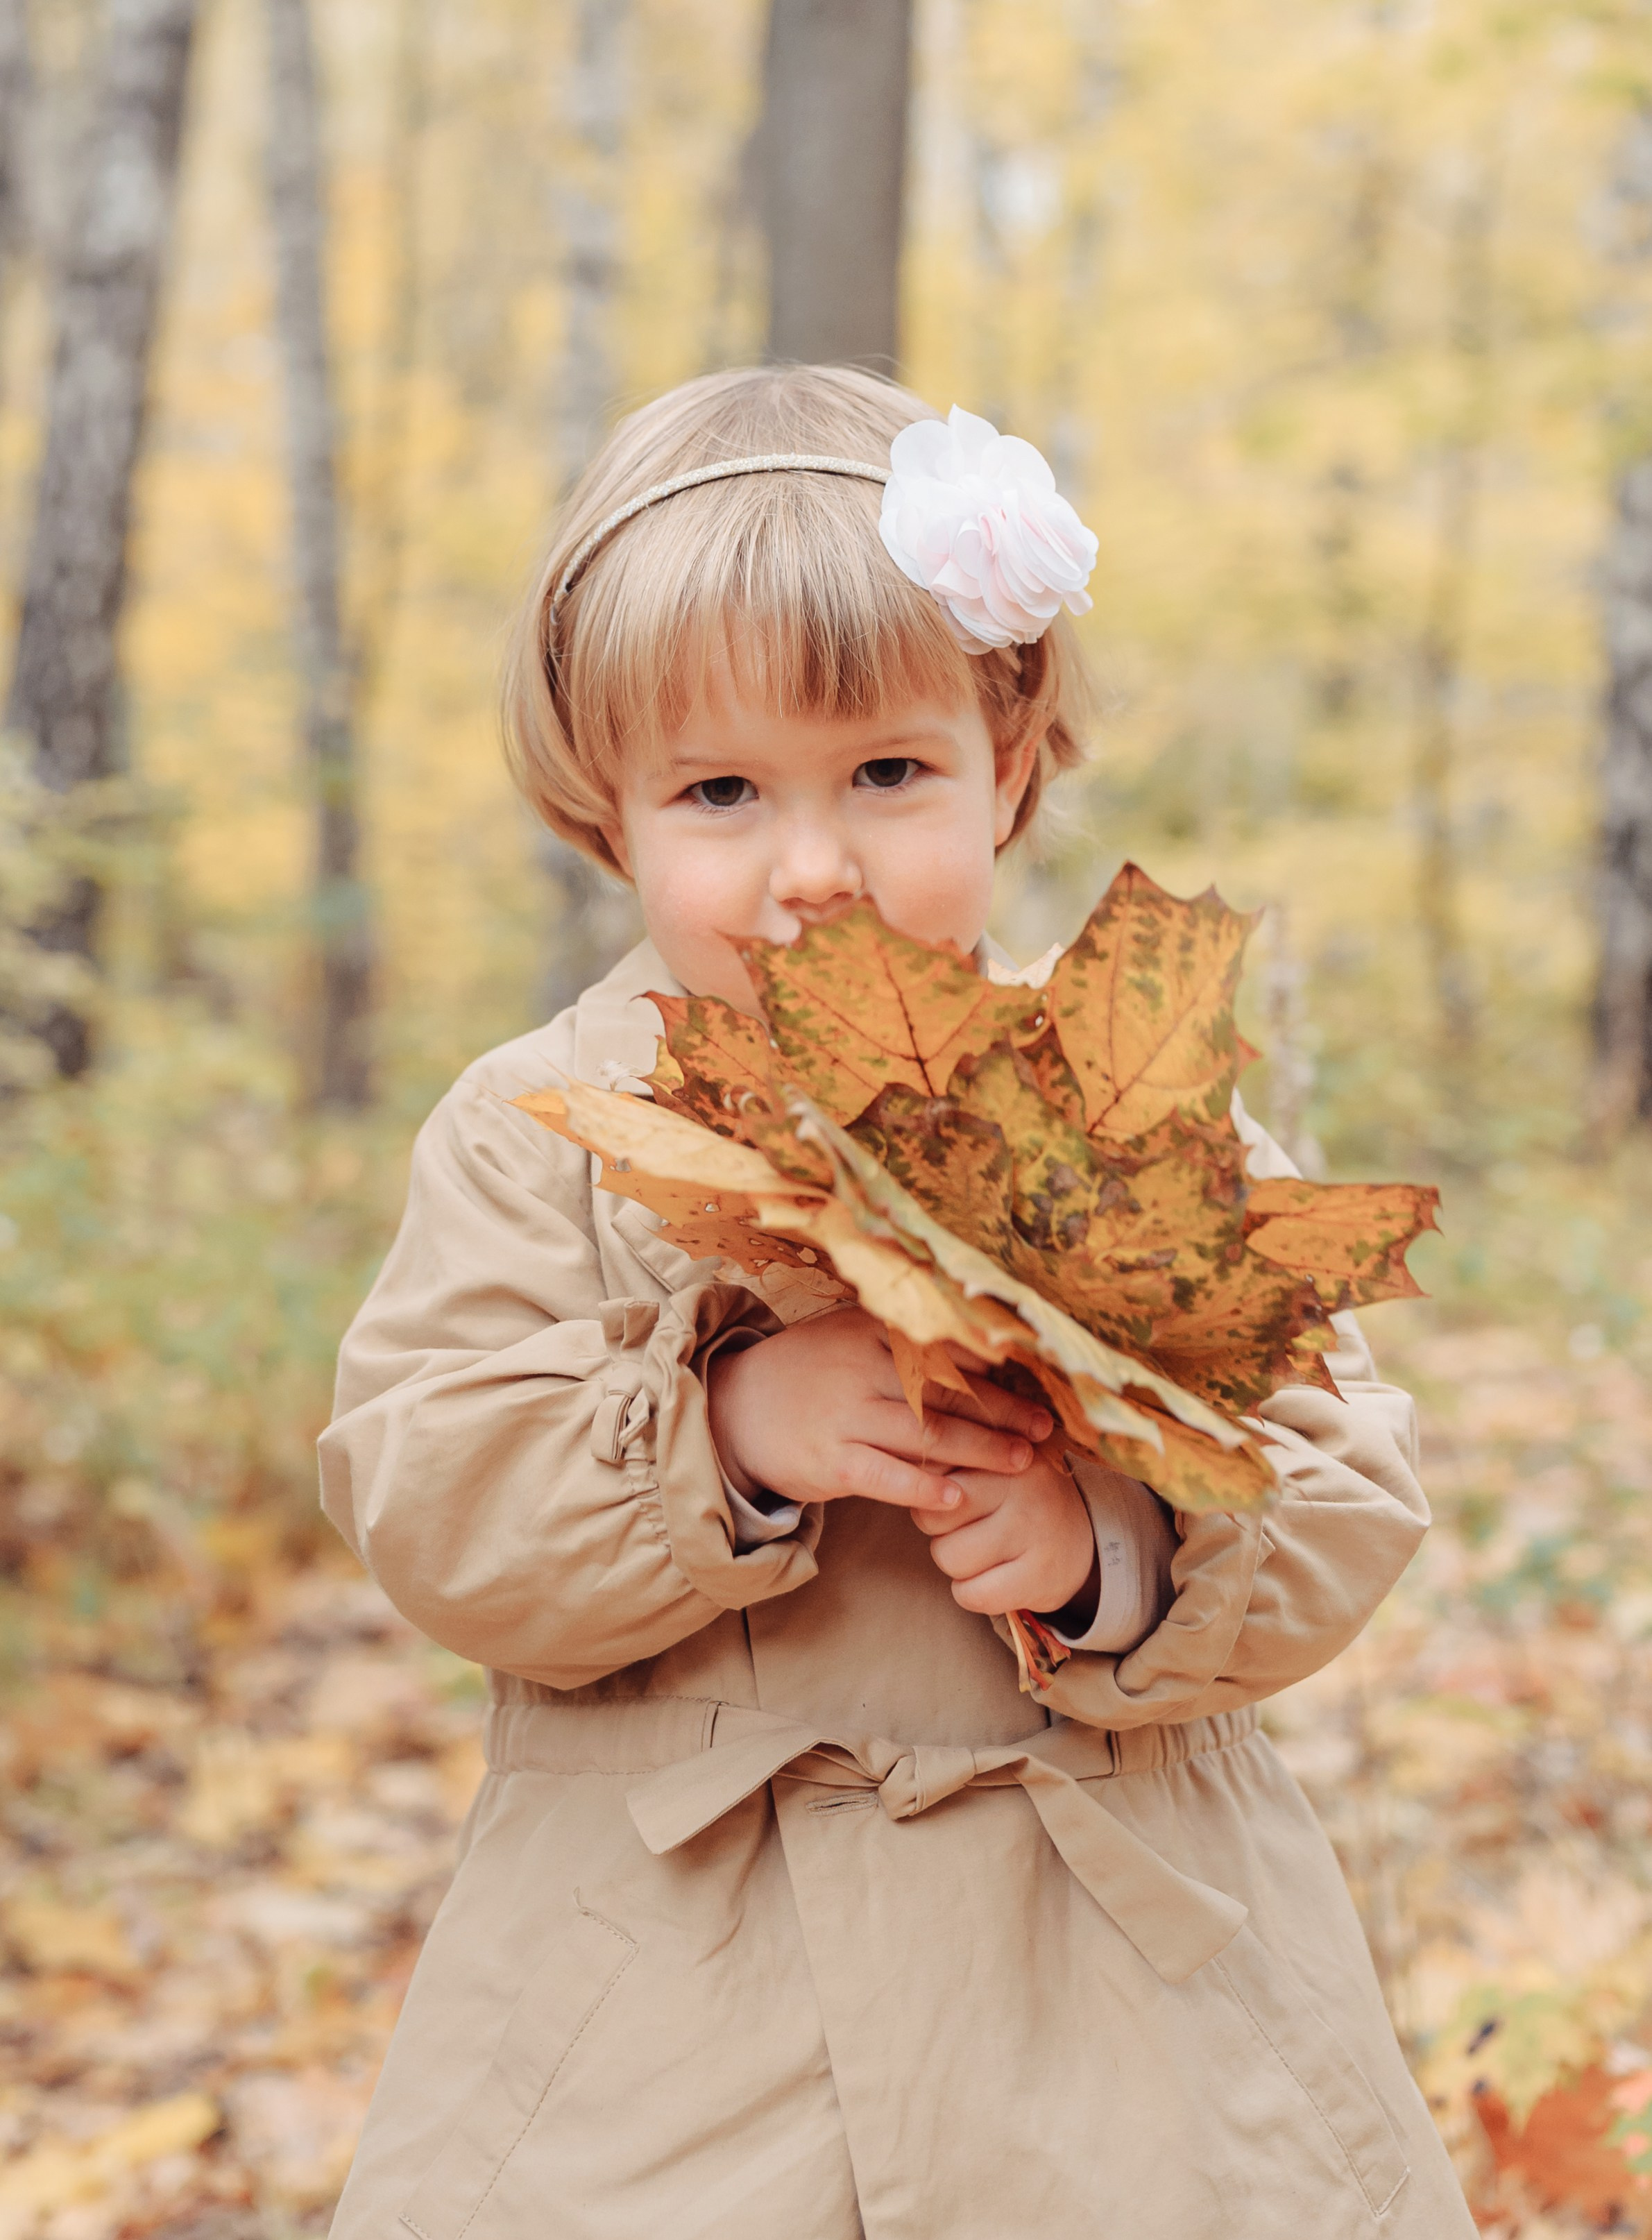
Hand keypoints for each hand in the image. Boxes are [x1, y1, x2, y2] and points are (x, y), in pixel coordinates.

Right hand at [705, 1307, 1053, 1514]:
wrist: (733, 1411)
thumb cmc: (807, 1375)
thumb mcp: (848, 1337)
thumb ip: (901, 1340)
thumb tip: (975, 1347)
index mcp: (869, 1331)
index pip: (944, 1351)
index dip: (994, 1370)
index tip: (1036, 1384)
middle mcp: (861, 1367)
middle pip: (947, 1392)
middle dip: (1003, 1411)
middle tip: (1044, 1427)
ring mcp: (846, 1416)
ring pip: (928, 1433)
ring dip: (981, 1449)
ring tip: (1021, 1462)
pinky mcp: (833, 1461)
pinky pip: (888, 1477)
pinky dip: (925, 1487)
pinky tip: (957, 1496)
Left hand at [913, 1457, 1095, 1618]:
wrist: (1085, 1539)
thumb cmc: (1018, 1497)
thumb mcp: (993, 1462)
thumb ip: (951, 1454)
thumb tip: (894, 1456)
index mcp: (1004, 1450)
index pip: (932, 1470)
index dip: (930, 1490)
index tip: (950, 1493)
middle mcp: (1022, 1486)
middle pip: (931, 1515)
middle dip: (939, 1527)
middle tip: (970, 1524)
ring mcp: (1033, 1532)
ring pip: (948, 1557)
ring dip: (956, 1561)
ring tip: (984, 1550)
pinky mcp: (1039, 1577)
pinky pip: (972, 1594)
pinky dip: (971, 1592)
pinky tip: (991, 1578)